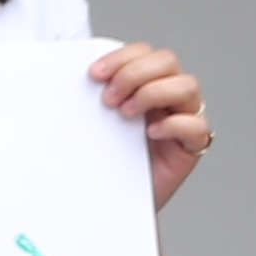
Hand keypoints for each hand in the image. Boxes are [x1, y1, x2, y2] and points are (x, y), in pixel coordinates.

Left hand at [97, 42, 209, 211]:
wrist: (109, 203)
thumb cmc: (100, 160)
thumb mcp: (88, 122)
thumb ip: (84, 98)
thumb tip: (57, 76)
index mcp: (143, 84)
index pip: (145, 52)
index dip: (123, 57)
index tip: (95, 74)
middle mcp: (166, 97)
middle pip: (167, 61)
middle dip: (134, 73)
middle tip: (109, 98)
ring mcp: (181, 119)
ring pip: (188, 86)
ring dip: (153, 93)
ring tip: (126, 114)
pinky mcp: (190, 147)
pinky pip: (198, 126)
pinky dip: (175, 124)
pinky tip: (150, 133)